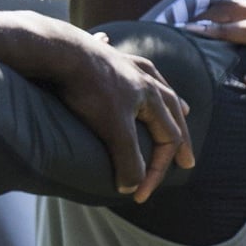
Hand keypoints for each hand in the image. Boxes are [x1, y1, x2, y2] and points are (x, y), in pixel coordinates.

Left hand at [56, 32, 194, 203]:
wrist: (58, 50)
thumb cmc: (88, 89)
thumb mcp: (112, 129)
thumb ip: (128, 159)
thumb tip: (132, 187)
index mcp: (152, 95)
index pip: (168, 138)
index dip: (157, 171)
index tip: (140, 195)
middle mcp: (143, 75)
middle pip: (171, 108)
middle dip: (180, 136)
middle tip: (187, 158)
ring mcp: (122, 61)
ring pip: (153, 82)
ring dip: (167, 99)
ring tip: (179, 108)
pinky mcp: (100, 53)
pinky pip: (120, 58)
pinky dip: (126, 65)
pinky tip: (121, 56)